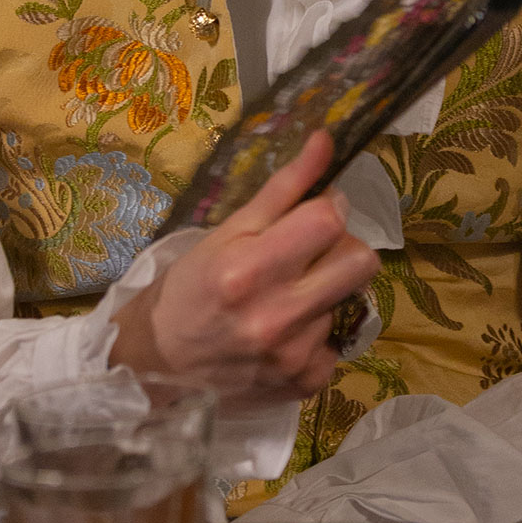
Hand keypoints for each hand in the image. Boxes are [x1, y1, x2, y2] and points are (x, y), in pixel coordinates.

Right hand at [110, 131, 378, 398]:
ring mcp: (295, 355)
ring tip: (286, 299)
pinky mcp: (308, 382)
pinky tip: (287, 333)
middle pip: (361, 262)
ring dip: (326, 293)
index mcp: (249, 269)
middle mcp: (276, 316)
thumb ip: (283, 188)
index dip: (328, 208)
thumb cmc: (191, 288)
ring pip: (350, 300)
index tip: (314, 213)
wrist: (160, 363)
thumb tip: (325, 140)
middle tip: (310, 255)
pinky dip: (319, 331)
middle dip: (342, 249)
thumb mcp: (226, 232)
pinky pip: (340, 340)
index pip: (329, 221)